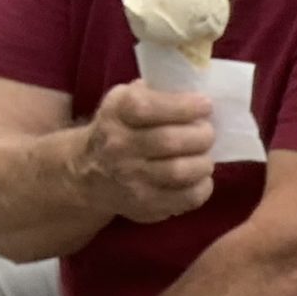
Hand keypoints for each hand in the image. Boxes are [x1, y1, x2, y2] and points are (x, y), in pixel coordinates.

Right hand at [83, 80, 215, 223]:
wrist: (88, 172)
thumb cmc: (121, 128)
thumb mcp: (126, 100)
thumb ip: (156, 92)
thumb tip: (196, 90)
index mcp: (116, 114)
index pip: (147, 107)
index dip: (183, 106)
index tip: (206, 104)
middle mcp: (118, 146)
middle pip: (169, 141)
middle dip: (201, 135)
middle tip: (208, 133)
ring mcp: (130, 178)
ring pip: (179, 171)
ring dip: (203, 162)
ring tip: (204, 156)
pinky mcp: (145, 205)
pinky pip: (186, 198)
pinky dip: (203, 187)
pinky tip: (201, 178)